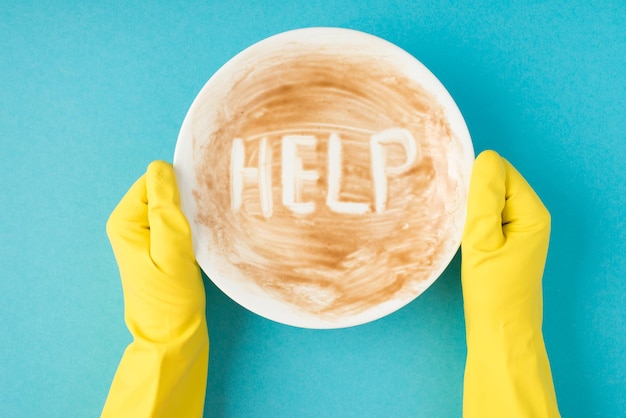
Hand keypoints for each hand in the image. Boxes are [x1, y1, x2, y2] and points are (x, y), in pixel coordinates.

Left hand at [102, 161, 208, 417]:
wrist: (173, 336)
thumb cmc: (170, 297)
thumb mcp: (171, 249)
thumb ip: (164, 206)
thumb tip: (160, 166)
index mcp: (125, 221)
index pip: (154, 180)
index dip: (179, 188)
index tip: (198, 206)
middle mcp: (132, 224)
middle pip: (164, 192)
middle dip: (187, 201)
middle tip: (202, 223)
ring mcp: (147, 236)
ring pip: (175, 207)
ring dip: (193, 215)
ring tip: (203, 234)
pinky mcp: (162, 247)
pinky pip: (179, 223)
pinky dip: (193, 227)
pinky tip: (202, 241)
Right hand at [461, 150, 558, 416]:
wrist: (497, 332)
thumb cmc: (492, 290)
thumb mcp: (483, 239)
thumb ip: (484, 196)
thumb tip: (485, 158)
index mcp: (531, 212)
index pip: (500, 171)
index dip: (474, 178)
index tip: (452, 195)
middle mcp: (528, 216)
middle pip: (494, 184)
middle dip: (470, 192)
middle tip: (448, 210)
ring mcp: (516, 230)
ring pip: (486, 201)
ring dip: (467, 207)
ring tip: (450, 222)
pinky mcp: (502, 243)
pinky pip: (483, 218)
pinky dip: (468, 221)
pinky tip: (456, 233)